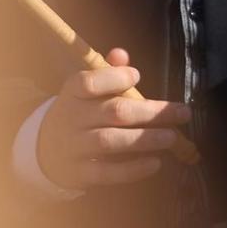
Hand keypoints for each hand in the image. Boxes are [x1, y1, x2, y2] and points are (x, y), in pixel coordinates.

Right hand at [35, 48, 192, 191]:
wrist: (45, 149)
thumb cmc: (78, 112)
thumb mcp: (85, 90)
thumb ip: (106, 71)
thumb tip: (122, 54)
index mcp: (72, 92)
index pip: (88, 82)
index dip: (114, 78)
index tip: (137, 76)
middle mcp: (71, 118)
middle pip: (112, 112)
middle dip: (150, 112)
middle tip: (182, 113)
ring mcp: (73, 146)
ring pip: (110, 141)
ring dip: (144, 139)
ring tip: (172, 138)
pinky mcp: (78, 173)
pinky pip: (106, 172)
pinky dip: (132, 169)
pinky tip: (155, 163)